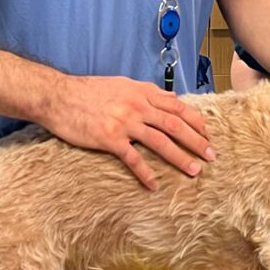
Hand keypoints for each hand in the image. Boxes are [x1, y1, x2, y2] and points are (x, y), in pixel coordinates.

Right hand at [37, 76, 213, 189]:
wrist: (58, 96)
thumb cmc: (88, 91)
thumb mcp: (122, 84)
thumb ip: (145, 92)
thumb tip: (168, 99)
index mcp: (141, 92)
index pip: (177, 107)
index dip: (195, 121)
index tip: (207, 134)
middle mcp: (137, 106)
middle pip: (175, 125)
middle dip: (196, 141)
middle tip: (211, 155)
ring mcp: (124, 122)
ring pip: (161, 142)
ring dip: (180, 158)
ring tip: (194, 171)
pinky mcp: (109, 138)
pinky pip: (133, 158)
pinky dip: (145, 174)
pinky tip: (154, 185)